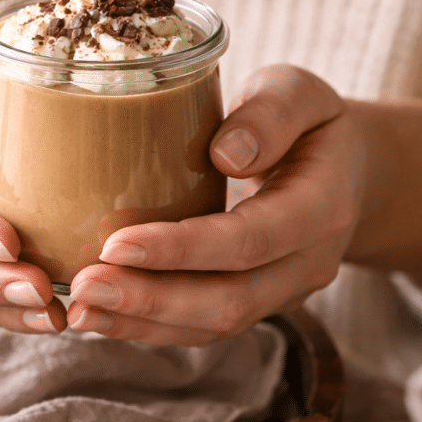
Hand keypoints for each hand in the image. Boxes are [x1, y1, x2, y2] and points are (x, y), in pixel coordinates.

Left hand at [66, 65, 364, 345]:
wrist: (343, 171)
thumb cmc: (308, 123)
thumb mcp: (300, 93)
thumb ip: (272, 112)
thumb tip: (226, 154)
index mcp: (322, 206)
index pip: (249, 240)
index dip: (183, 249)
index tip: (115, 244)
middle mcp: (307, 263)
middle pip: (229, 299)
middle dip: (151, 300)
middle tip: (83, 287)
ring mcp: (281, 293)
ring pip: (211, 325)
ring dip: (140, 323)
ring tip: (77, 310)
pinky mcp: (252, 305)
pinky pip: (200, 328)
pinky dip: (145, 328)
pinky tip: (96, 316)